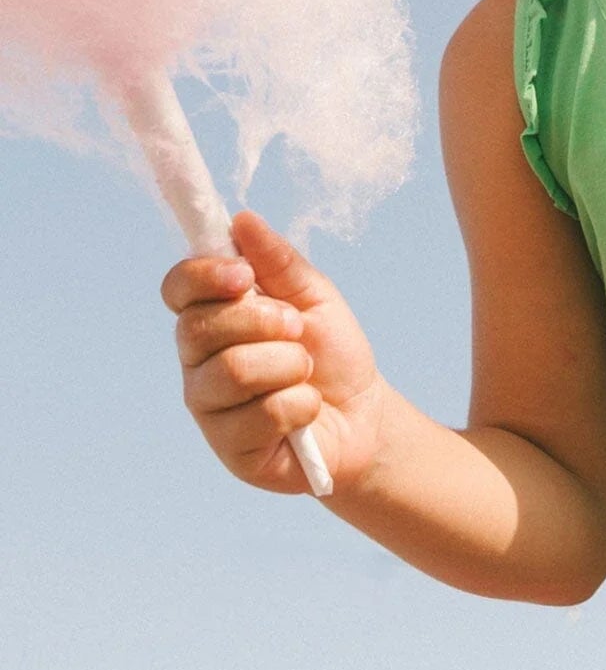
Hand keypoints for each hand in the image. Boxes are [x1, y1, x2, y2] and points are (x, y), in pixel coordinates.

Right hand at [161, 210, 385, 494]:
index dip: (203, 277)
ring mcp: (210, 408)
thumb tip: (242, 220)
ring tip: (305, 371)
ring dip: (288, 364)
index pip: (177, 288)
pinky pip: (260, 415)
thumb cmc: (331, 351)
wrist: (364, 413)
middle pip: (200, 328)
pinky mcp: (230, 450)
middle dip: (264, 321)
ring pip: (231, 371)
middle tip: (298, 328)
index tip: (243, 275)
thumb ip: (278, 261)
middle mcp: (199, 362)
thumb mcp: (314, 296)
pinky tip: (307, 410)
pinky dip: (300, 405)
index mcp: (213, 317)